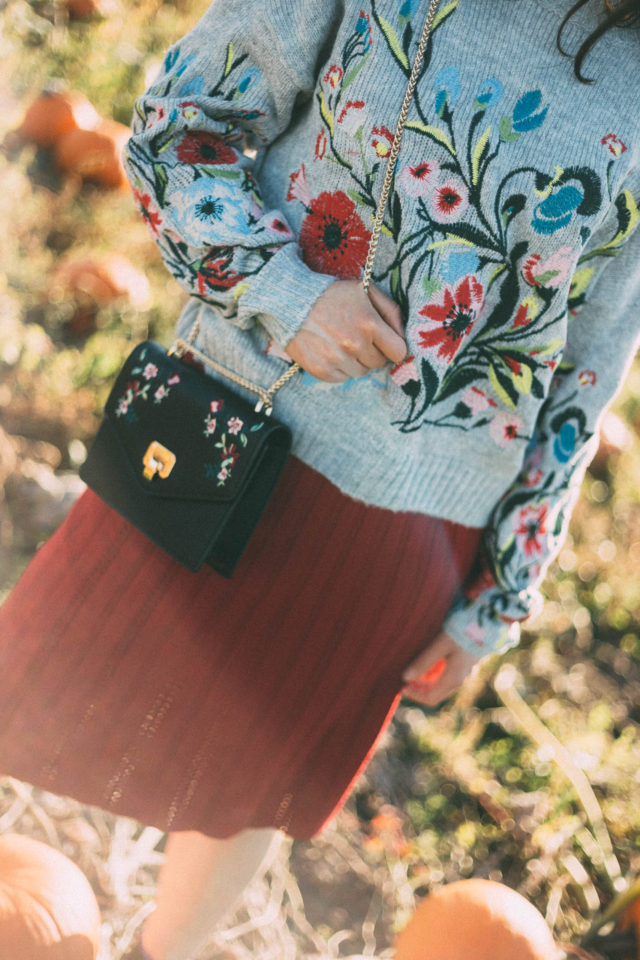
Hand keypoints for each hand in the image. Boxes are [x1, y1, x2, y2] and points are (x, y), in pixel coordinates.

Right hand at [285, 280, 406, 381]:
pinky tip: (330, 351)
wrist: (289, 301)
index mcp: (370, 324)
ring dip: (356, 361)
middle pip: (378, 363)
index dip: (392, 347)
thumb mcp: (365, 290)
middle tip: (357, 337)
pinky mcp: (321, 370)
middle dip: (372, 352)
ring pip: (361, 372)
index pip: (398, 352)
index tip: (384, 342)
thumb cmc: (331, 293)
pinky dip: (339, 368)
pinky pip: (342, 378)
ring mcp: (337, 360)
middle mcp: (355, 345)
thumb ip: (390, 310)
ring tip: (342, 343)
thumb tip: (403, 334)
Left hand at [401, 631, 478, 706]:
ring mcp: (462, 673)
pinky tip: (425, 658)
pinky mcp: (463, 664)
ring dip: (424, 679)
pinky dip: (432, 672)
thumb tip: (404, 677)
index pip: (430, 698)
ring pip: (439, 684)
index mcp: (453, 679)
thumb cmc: (463, 633)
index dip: (414, 695)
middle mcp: (459, 680)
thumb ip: (423, 661)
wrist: (488, 624)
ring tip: (411, 665)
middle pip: (434, 693)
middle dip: (418, 687)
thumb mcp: (440, 645)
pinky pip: (445, 675)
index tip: (401, 684)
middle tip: (403, 675)